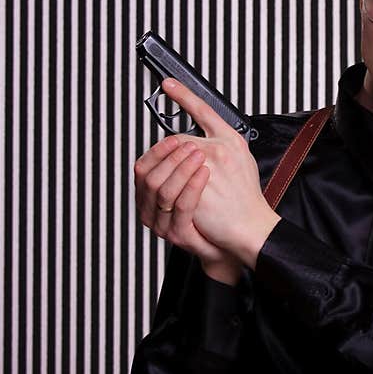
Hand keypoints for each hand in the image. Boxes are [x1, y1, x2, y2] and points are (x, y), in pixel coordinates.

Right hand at [134, 133, 243, 282]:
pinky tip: (205, 172)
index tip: (175, 138)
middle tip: (192, 145)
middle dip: (171, 158)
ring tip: (201, 155)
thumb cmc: (214, 209)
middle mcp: (152, 211)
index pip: (142, 168)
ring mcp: (163, 225)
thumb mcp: (195, 180)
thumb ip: (183, 161)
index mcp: (150, 195)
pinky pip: (181, 206)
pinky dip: (193, 185)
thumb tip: (183, 134)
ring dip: (182, 168)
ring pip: (164, 192)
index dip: (157, 151)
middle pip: (150, 178)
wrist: (231, 240)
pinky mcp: (179, 235)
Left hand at [156, 78, 280, 268]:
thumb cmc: (246, 199)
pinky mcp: (194, 185)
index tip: (169, 83)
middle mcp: (219, 149)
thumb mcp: (243, 161)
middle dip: (172, 152)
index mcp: (232, 140)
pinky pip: (170, 178)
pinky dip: (168, 184)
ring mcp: (206, 167)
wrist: (250, 226)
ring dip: (169, 169)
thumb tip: (199, 140)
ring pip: (171, 158)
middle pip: (179, 138)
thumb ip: (223, 146)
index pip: (205, 110)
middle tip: (178, 168)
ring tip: (177, 182)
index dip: (185, 94)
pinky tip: (175, 192)